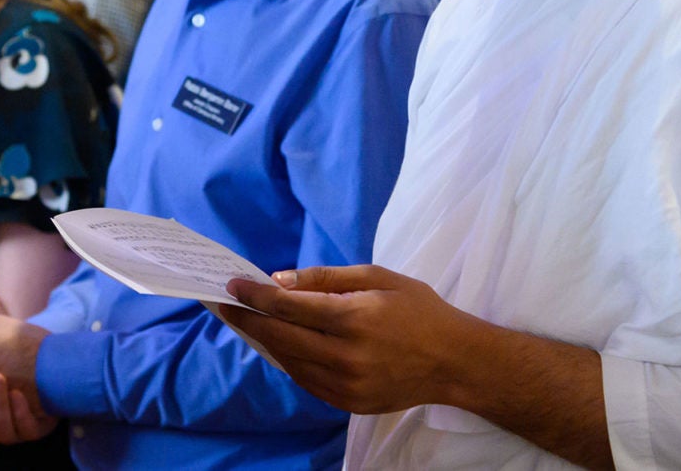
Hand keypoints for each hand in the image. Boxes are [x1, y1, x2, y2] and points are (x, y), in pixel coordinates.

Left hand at [222, 265, 483, 414]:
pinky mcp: (348, 403)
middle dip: (248, 319)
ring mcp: (346, 385)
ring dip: (265, 340)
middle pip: (281, 337)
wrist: (456, 362)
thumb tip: (279, 281)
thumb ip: (326, 279)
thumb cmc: (418, 310)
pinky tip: (280, 343)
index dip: (256, 296)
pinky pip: (305, 380)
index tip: (233, 286)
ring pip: (289, 361)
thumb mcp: (378, 278)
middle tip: (225, 305)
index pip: (289, 307)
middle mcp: (346, 355)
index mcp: (355, 318)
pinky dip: (289, 360)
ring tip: (249, 321)